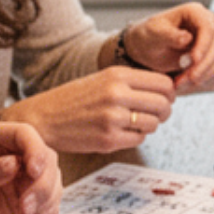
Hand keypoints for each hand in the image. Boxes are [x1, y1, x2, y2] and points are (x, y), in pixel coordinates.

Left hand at [0, 122, 60, 213]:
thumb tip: (13, 163)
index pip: (24, 135)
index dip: (35, 151)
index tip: (33, 171)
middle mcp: (12, 157)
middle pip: (46, 161)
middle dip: (42, 186)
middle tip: (26, 205)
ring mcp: (22, 180)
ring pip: (53, 184)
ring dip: (46, 205)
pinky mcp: (29, 200)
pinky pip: (50, 205)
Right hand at [3, 68, 174, 153]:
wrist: (45, 118)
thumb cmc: (77, 99)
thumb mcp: (104, 79)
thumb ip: (133, 84)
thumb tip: (169, 92)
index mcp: (117, 75)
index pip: (164, 84)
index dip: (169, 94)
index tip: (164, 99)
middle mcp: (116, 94)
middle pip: (164, 105)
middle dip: (164, 112)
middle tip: (154, 114)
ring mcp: (113, 117)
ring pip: (153, 124)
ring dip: (148, 125)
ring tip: (131, 121)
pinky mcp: (110, 139)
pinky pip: (139, 139)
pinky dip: (134, 136)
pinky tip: (119, 131)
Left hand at [123, 3, 213, 93]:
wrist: (150, 53)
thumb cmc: (149, 39)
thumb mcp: (152, 35)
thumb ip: (168, 35)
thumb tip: (187, 37)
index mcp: (195, 13)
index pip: (209, 27)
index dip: (204, 45)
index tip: (193, 60)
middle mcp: (211, 27)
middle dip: (204, 65)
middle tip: (188, 78)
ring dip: (205, 76)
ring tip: (182, 83)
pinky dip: (204, 83)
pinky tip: (186, 85)